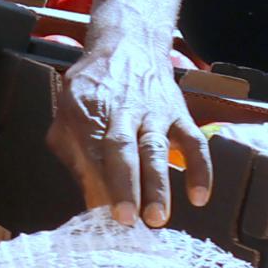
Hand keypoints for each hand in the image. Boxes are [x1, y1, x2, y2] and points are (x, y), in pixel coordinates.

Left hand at [55, 34, 210, 227]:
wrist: (129, 46)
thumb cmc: (93, 89)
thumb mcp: (67, 116)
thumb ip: (75, 156)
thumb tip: (90, 199)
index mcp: (88, 112)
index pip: (92, 154)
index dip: (97, 184)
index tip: (100, 217)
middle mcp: (122, 112)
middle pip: (125, 151)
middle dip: (128, 188)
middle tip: (130, 221)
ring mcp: (154, 113)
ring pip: (157, 149)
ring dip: (159, 185)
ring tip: (159, 218)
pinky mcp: (179, 114)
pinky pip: (194, 142)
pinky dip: (200, 169)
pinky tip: (199, 197)